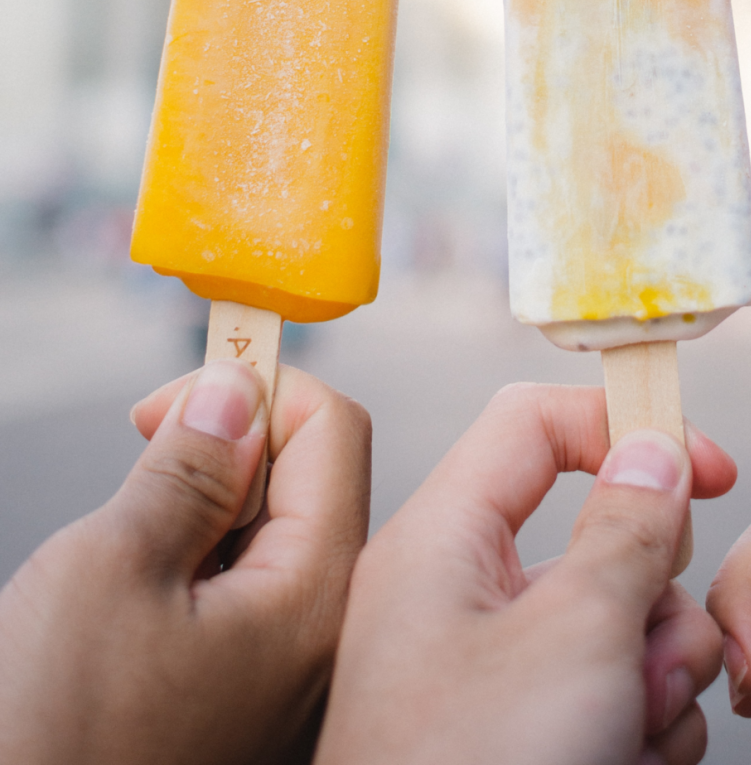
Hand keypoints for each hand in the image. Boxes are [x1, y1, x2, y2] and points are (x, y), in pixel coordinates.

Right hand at [0, 360, 370, 764]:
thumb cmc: (50, 736)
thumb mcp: (110, 567)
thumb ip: (190, 467)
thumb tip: (235, 390)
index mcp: (313, 594)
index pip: (335, 431)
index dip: (261, 386)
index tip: (176, 396)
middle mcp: (320, 628)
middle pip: (312, 473)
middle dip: (231, 442)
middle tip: (149, 452)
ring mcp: (286, 660)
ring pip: (271, 523)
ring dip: (205, 499)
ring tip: (131, 541)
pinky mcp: (247, 677)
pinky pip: (243, 579)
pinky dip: (195, 551)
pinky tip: (136, 584)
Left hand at [314, 382, 736, 764]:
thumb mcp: (575, 637)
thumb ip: (628, 529)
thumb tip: (655, 453)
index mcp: (444, 543)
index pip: (537, 423)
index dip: (626, 425)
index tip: (705, 464)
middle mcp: (464, 595)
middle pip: (598, 531)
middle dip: (655, 593)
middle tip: (650, 654)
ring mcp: (496, 666)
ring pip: (622, 616)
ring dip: (658, 671)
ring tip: (631, 730)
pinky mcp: (527, 724)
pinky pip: (615, 685)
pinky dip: (642, 722)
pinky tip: (626, 760)